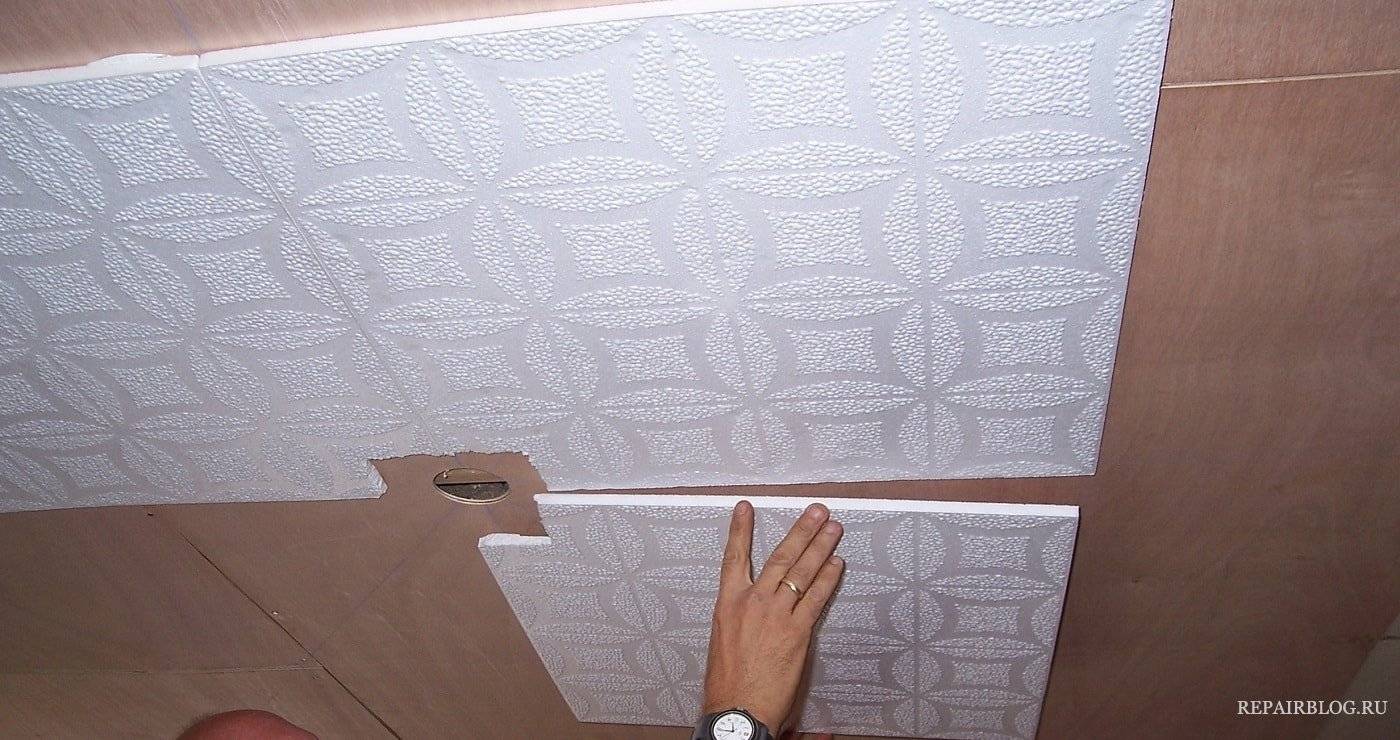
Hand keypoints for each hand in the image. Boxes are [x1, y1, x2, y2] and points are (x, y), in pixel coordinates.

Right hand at [703, 501, 844, 732]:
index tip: (746, 508)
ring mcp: (776, 615)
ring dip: (820, 547)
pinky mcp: (797, 632)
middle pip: (780, 557)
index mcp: (728, 604)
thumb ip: (741, 619)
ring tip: (833, 528)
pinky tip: (837, 565)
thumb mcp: (724, 641)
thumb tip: (757, 612)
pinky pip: (816, 598)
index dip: (741, 530)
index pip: (734, 557)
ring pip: (801, 572)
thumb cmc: (728, 683)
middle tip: (816, 511)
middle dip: (801, 531)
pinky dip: (828, 579)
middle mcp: (752, 602)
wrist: (737, 708)